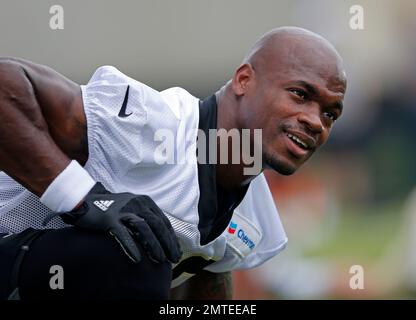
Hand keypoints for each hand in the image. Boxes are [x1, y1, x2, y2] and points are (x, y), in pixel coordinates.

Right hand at [43, 183, 181, 263]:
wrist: (84, 200)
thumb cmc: (111, 207)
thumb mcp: (133, 207)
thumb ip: (146, 217)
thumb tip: (161, 237)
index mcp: (145, 201)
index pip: (164, 221)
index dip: (171, 237)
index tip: (177, 251)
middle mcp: (137, 203)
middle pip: (158, 225)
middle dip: (168, 243)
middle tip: (173, 259)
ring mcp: (124, 210)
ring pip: (144, 228)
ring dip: (154, 245)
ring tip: (159, 260)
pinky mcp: (110, 218)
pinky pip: (123, 234)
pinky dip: (131, 246)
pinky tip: (138, 258)